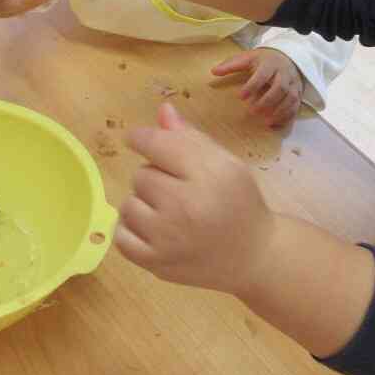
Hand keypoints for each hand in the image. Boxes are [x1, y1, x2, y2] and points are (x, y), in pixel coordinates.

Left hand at [114, 103, 275, 294]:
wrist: (253, 256)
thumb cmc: (240, 204)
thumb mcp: (226, 164)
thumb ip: (192, 138)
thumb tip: (162, 111)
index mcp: (208, 175)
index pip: (157, 144)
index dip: (141, 138)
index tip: (138, 139)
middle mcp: (186, 206)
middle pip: (141, 174)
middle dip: (156, 177)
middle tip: (179, 189)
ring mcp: (167, 238)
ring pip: (128, 204)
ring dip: (143, 204)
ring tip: (170, 212)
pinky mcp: (155, 263)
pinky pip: (121, 235)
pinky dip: (132, 229)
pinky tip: (155, 228)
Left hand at [212, 48, 303, 127]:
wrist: (286, 57)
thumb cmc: (262, 61)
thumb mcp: (247, 58)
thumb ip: (231, 65)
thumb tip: (213, 72)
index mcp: (269, 63)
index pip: (263, 74)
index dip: (253, 86)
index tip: (241, 97)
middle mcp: (284, 73)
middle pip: (280, 87)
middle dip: (267, 100)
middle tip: (252, 111)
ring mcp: (293, 84)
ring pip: (290, 98)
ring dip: (279, 111)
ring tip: (265, 121)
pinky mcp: (297, 93)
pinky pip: (295, 106)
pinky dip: (287, 116)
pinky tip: (275, 123)